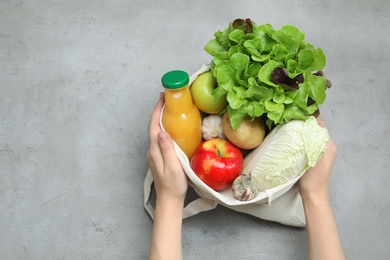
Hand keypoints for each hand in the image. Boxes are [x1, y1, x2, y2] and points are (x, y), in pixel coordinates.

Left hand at [147, 92, 187, 206]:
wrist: (169, 200)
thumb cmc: (173, 185)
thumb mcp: (173, 167)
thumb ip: (167, 150)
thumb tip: (162, 132)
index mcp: (155, 150)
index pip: (154, 126)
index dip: (157, 111)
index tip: (162, 98)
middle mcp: (152, 150)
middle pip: (153, 126)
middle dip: (159, 111)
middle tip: (167, 99)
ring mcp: (155, 154)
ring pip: (156, 132)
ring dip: (161, 119)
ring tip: (170, 109)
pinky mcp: (159, 157)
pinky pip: (160, 138)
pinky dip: (164, 128)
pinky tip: (172, 128)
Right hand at [299, 116, 344, 259]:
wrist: (314, 196)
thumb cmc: (312, 179)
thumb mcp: (312, 158)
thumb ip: (312, 142)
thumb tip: (306, 125)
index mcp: (328, 144)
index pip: (320, 123)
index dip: (309, 116)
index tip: (295, 111)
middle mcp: (328, 145)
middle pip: (316, 128)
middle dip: (304, 121)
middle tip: (288, 118)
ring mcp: (322, 151)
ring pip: (312, 134)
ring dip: (302, 130)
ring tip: (288, 126)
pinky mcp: (316, 156)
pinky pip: (310, 142)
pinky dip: (302, 137)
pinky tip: (292, 138)